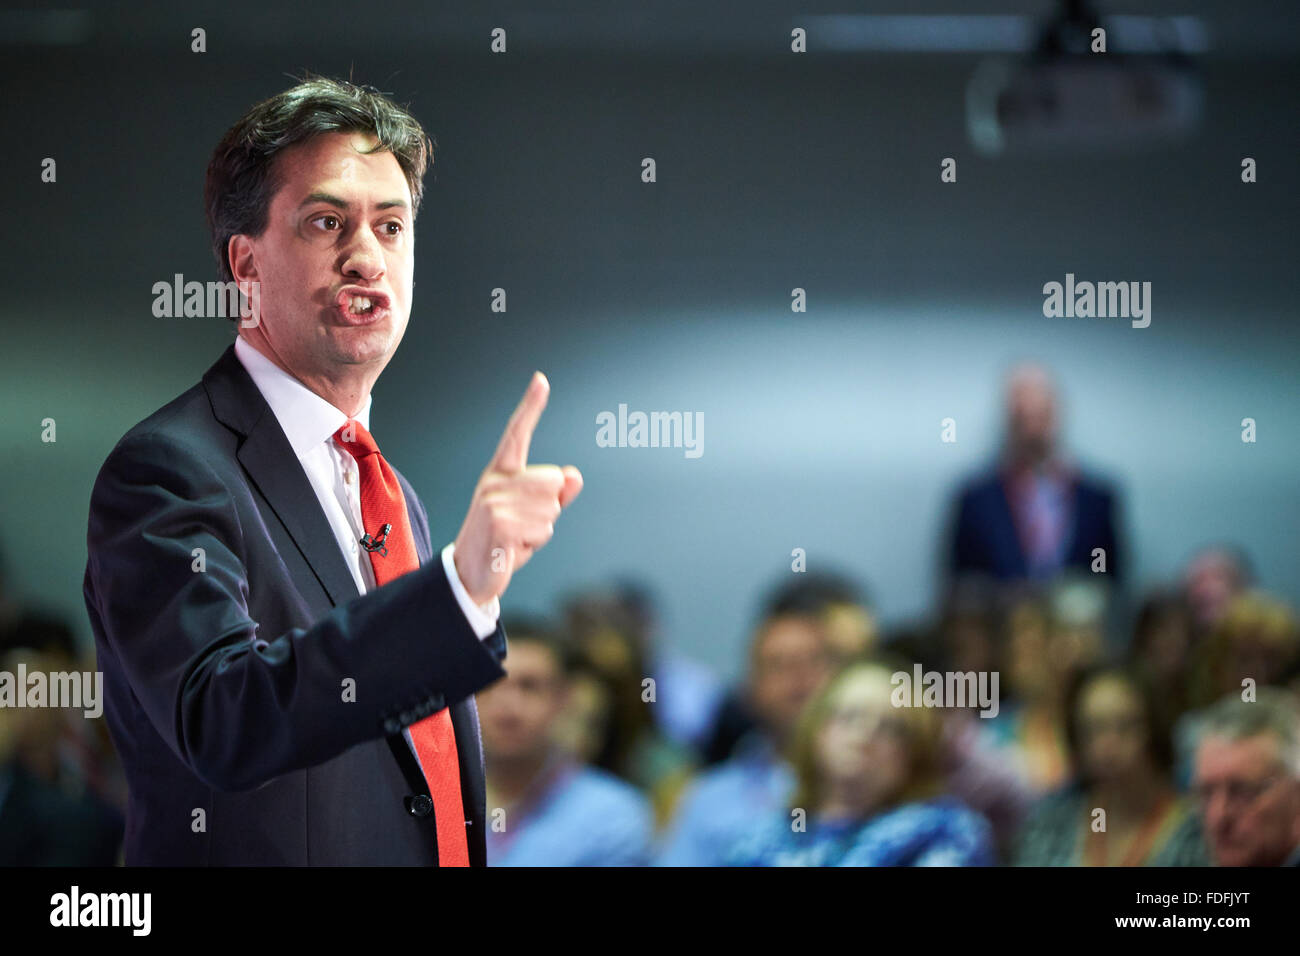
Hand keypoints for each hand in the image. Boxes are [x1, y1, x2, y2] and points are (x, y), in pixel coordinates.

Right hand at [453, 372, 582, 604]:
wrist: (470, 575)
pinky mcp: (500, 525)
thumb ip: (554, 496)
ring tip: (514, 539)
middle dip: (548, 511)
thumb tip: (573, 476)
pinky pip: (543, 529)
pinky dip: (534, 544)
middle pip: (553, 483)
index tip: (541, 380)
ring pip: (551, 509)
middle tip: (520, 529)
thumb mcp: (531, 517)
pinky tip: (512, 550)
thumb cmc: (503, 543)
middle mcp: (495, 483)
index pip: (516, 435)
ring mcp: (495, 503)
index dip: (530, 407)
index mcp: (500, 475)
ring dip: (541, 531)